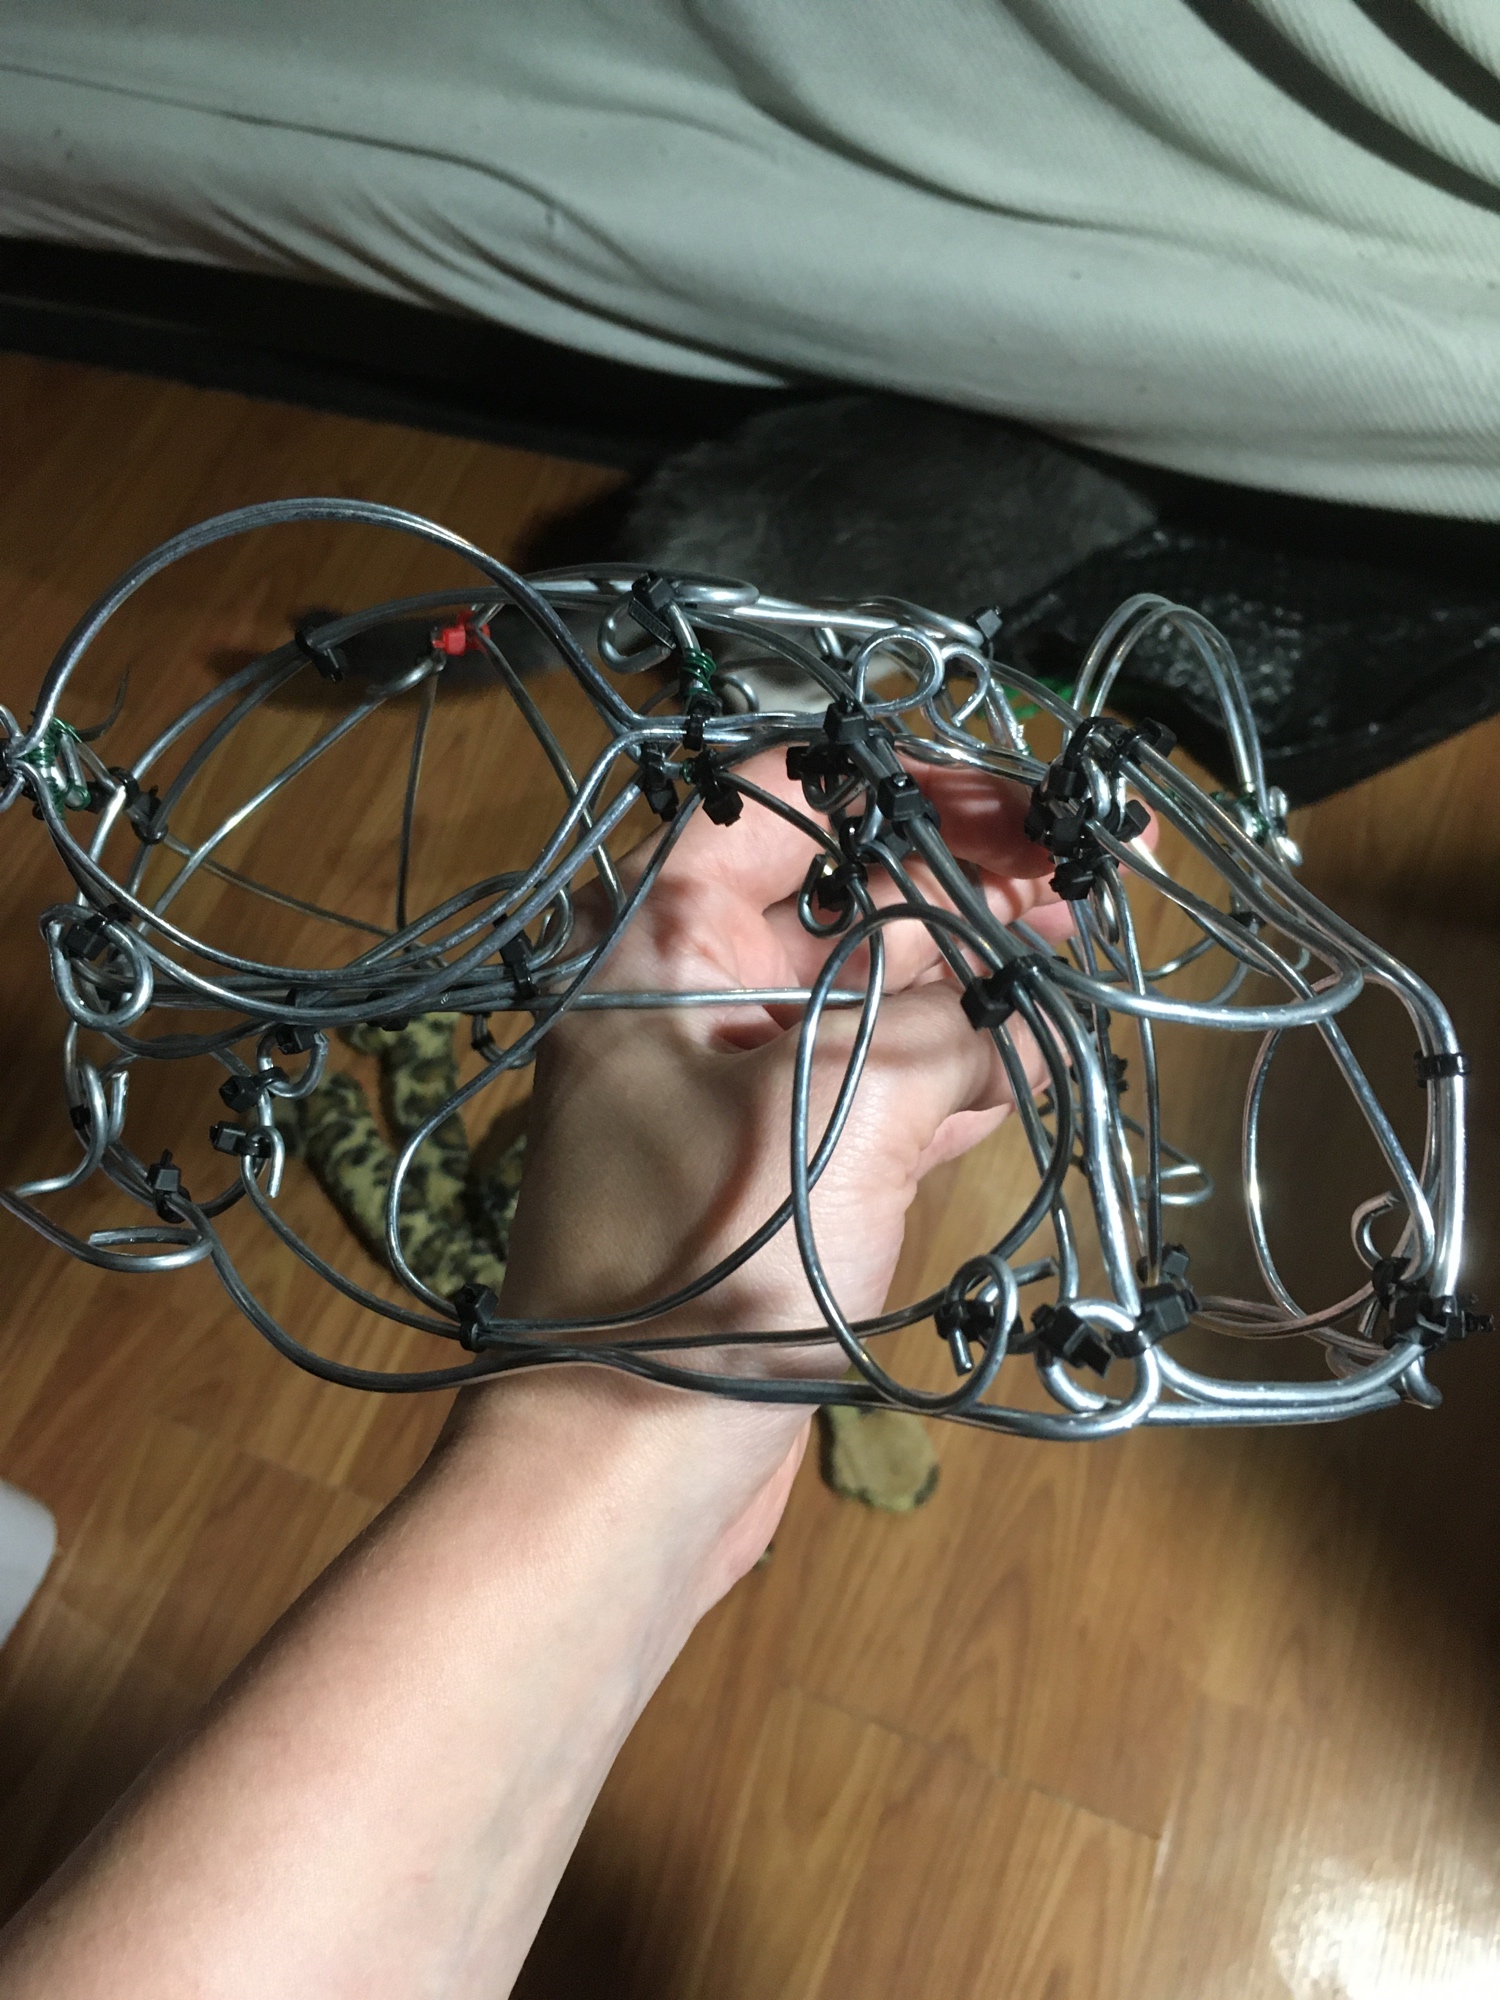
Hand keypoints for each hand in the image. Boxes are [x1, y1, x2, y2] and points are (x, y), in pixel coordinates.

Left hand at [450, 751, 1072, 1585]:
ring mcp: (745, 1093)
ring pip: (877, 1001)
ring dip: (975, 978)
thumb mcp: (840, 1103)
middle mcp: (698, 1004)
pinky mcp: (787, 1175)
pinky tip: (1039, 1056)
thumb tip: (1011, 1007)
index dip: (895, 782)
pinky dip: (957, 1074)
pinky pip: (881, 1094)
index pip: (775, 805)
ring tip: (1079, 945)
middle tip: (1082, 874)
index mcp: (664, 948)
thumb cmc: (712, 1260)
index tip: (1010, 796)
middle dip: (963, 880)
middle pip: (845, 902)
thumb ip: (943, 1026)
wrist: (634, 1463)